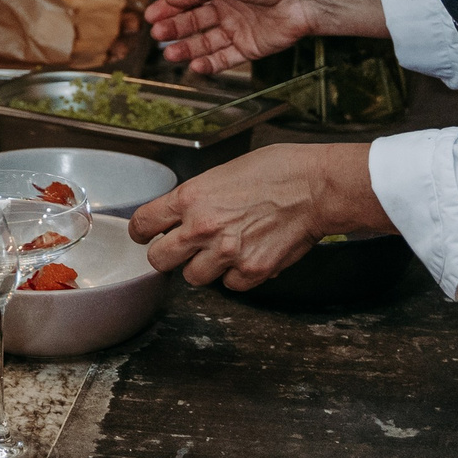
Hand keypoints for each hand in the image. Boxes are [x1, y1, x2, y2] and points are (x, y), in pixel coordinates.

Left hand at [126, 144, 388, 290]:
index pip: (142, 224)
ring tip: (225, 248)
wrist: (315, 187)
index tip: (146, 233)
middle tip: (181, 248)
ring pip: (193, 278)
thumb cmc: (275, 171)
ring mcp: (225, 254)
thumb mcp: (222, 173)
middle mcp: (201, 229)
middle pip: (158, 259)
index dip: (142, 231)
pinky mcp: (251, 272)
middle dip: (167, 254)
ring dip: (204, 267)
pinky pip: (230, 286)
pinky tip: (249, 255)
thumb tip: (181, 217)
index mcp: (190, 198)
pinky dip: (236, 276)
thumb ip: (196, 199)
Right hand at [144, 0, 385, 75]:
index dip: (169, 8)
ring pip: (206, 43)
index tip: (151, 16)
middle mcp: (229, 9)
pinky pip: (225, 59)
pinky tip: (195, 64)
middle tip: (157, 35)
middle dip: (175, 29)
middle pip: (195, 22)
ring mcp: (239, 30)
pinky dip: (209, 63)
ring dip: (187, 48)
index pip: (189, 0)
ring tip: (170, 54)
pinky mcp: (250, 49)